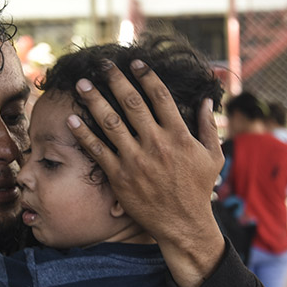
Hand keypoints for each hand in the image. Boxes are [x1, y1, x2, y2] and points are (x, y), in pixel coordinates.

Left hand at [66, 59, 225, 286]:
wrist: (183, 223)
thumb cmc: (198, 190)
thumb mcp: (213, 156)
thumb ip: (208, 126)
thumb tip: (207, 100)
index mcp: (178, 135)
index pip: (160, 97)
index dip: (146, 77)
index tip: (135, 63)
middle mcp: (156, 144)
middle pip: (132, 104)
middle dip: (115, 81)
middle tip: (102, 65)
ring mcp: (136, 160)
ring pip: (111, 123)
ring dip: (94, 101)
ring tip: (82, 84)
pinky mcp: (120, 177)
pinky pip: (98, 151)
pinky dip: (84, 134)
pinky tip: (73, 119)